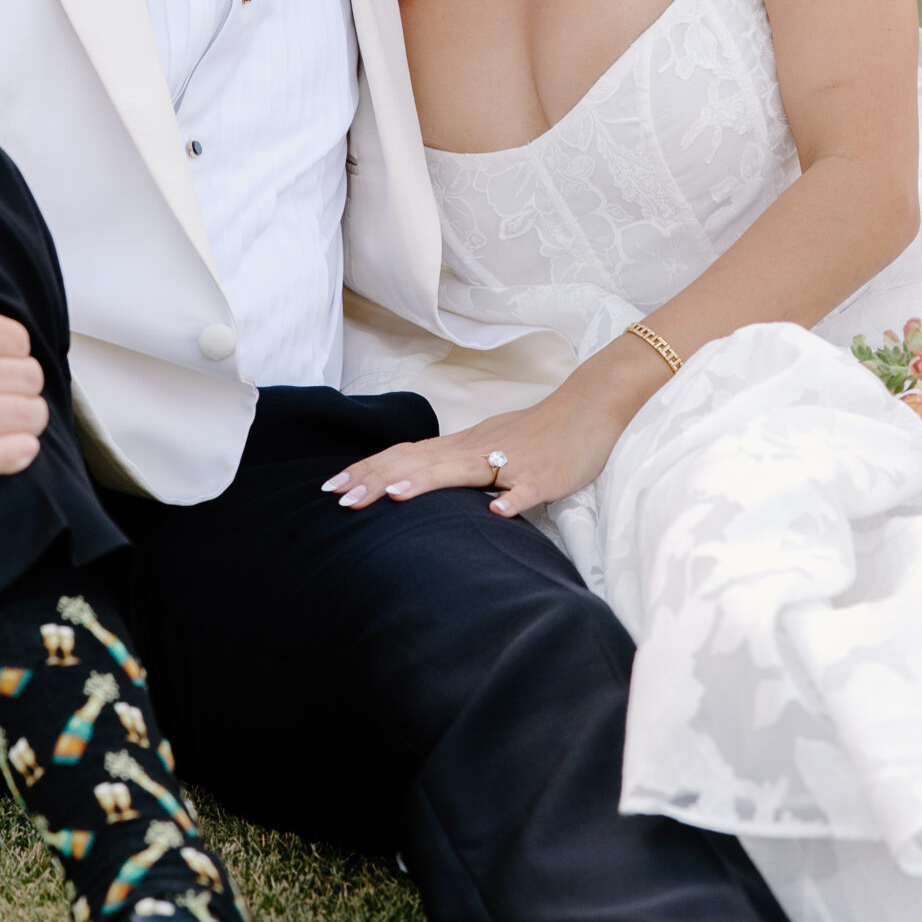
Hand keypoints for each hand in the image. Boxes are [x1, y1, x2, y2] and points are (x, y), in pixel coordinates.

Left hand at [324, 382, 634, 519]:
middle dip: (377, 480)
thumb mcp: (488, 447)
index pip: (405, 456)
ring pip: (462, 470)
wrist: (589, 408)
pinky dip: (511, 499)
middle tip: (339, 498)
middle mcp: (477, 450)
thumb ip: (454, 465)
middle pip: (419, 462)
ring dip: (426, 482)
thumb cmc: (539, 433)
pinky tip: (498, 513)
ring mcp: (510, 462)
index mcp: (462, 446)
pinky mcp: (544, 476)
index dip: (368, 471)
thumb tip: (415, 482)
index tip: (332, 487)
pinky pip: (527, 488)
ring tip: (391, 496)